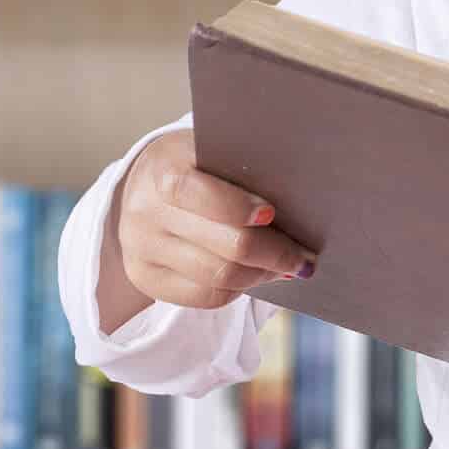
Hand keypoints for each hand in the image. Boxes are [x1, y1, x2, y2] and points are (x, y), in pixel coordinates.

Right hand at [96, 130, 315, 332]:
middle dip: (276, 253)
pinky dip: (240, 289)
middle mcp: (146, 210)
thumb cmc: (197, 166)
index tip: (273, 214)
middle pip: (225, 246)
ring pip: (220, 277)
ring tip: (288, 267)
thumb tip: (302, 205)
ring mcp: (142, 247)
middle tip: (306, 256)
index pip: (202, 195)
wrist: (143, 185)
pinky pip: (206, 297)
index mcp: (164, 168)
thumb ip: (247, 169)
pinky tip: (258, 275)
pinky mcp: (145, 277)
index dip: (240, 208)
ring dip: (264, 274)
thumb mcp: (213, 151)